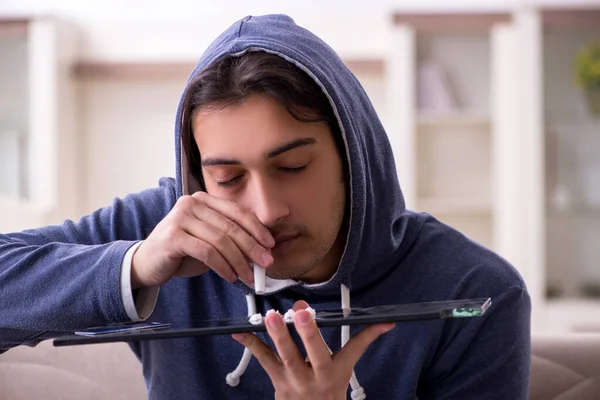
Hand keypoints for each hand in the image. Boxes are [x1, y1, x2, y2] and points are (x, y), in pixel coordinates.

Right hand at [131, 191, 274, 288]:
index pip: (237, 211)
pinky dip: (223, 266)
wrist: (147, 263)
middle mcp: (191, 203)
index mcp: (204, 200)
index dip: (257, 228)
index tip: (270, 244)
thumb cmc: (182, 251)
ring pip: (221, 241)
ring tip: (249, 276)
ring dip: (239, 261)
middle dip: (252, 247)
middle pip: (231, 227)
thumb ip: (231, 239)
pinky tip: (230, 276)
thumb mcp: (210, 240)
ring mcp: (181, 218)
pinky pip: (207, 252)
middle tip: (265, 263)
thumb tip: (261, 251)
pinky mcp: (173, 236)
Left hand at [232, 301, 394, 398]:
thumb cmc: (332, 385)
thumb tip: (388, 323)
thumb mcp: (348, 365)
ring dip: (278, 336)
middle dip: (309, 333)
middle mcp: (316, 376)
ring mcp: (294, 380)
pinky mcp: (277, 380)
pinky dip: (251, 345)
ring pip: (286, 357)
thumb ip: (363, 340)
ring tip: (271, 316)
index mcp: (336, 369)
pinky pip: (263, 361)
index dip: (356, 336)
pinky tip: (239, 332)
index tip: (347, 319)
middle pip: (313, 353)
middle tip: (301, 312)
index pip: (350, 350)